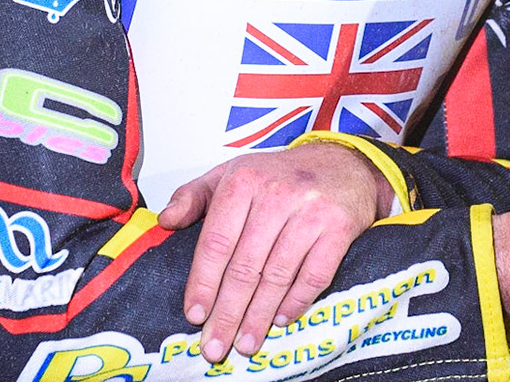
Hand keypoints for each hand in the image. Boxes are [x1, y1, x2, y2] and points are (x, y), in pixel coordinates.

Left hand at [157, 143, 392, 362]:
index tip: (195, 315)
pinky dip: (296, 302)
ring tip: (245, 343)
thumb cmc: (281, 175)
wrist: (344, 163)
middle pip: (245, 266)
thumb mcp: (232, 173)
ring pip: (278, 275)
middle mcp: (277, 194)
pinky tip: (280, 320)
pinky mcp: (339, 227)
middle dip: (227, 313)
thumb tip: (165, 221)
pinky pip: (315, 275)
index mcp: (244, 181)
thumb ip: (193, 196)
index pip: (216, 242)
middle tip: (215, 346)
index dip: (203, 283)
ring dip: (259, 316)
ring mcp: (311, 211)